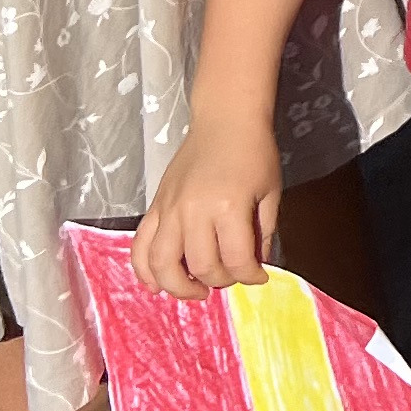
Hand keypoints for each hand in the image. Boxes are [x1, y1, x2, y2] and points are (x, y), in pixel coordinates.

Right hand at [133, 115, 282, 296]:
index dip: (250, 276)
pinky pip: (140, 246)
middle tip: (231, 276)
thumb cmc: (254, 153)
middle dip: (221, 281)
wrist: (226, 120)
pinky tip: (156, 285)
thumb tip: (256, 267)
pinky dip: (143, 271)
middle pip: (200, 267)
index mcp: (228, 207)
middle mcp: (194, 211)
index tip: (258, 277)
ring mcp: (170, 209)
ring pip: (162, 264)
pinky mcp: (155, 206)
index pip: (236, 260)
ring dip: (178, 287)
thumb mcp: (270, 193)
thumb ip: (263, 234)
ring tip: (196, 290)